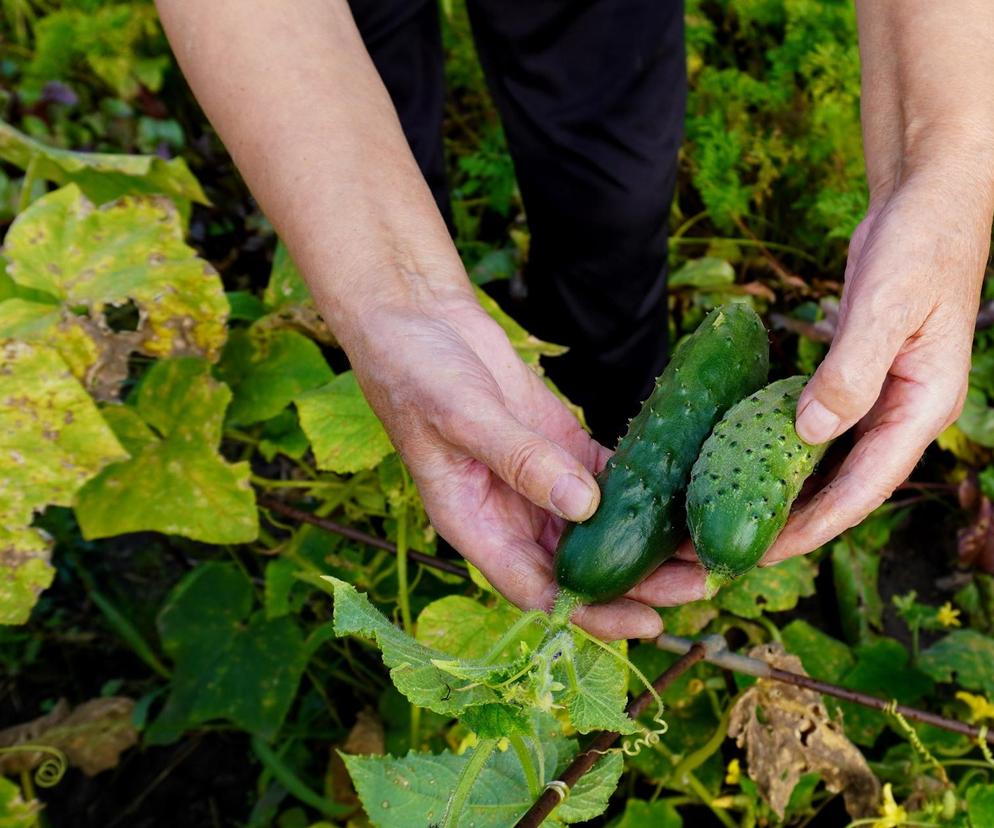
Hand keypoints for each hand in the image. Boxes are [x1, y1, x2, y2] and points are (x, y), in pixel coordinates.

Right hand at [346, 293, 701, 638]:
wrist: (416, 320)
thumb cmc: (415, 373)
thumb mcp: (460, 416)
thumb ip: (518, 459)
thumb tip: (584, 507)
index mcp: (476, 526)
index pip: (539, 589)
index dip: (593, 613)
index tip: (648, 622)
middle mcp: (512, 514)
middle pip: (583, 566)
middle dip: (641, 581)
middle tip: (701, 581)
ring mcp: (540, 480)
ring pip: (602, 527)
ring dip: (650, 539)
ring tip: (707, 544)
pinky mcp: (562, 444)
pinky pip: (609, 476)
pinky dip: (645, 486)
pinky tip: (685, 488)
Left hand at [762, 173, 991, 563]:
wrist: (928, 201)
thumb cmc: (922, 245)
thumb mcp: (888, 305)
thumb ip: (852, 370)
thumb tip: (809, 433)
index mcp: (923, 407)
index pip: (865, 487)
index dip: (814, 525)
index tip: (763, 552)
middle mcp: (901, 413)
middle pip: (843, 488)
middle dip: (792, 522)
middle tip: (731, 548)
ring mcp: (878, 398)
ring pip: (828, 463)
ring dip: (784, 491)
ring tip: (731, 517)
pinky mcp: (853, 379)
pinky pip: (817, 428)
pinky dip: (785, 448)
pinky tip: (746, 462)